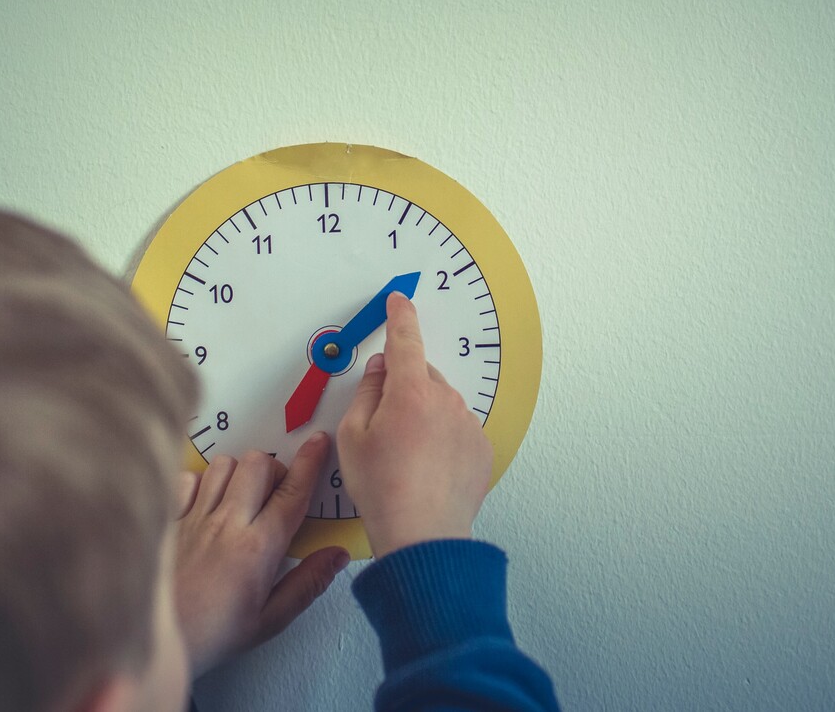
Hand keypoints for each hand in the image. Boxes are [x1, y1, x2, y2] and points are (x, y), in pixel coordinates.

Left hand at [172, 434, 350, 676]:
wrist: (151, 639)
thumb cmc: (212, 635)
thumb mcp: (270, 621)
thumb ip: (307, 584)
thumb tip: (337, 555)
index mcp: (258, 548)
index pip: (292, 492)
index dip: (311, 462)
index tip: (320, 442)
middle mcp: (226, 523)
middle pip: (258, 464)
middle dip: (275, 469)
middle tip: (276, 494)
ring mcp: (193, 517)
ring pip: (224, 464)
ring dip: (239, 473)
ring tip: (241, 498)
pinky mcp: (167, 518)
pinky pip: (188, 478)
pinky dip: (201, 483)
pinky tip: (205, 504)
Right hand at [336, 292, 493, 557]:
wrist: (422, 533)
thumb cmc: (383, 489)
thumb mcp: (352, 437)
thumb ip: (367, 393)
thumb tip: (380, 369)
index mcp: (410, 392)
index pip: (405, 339)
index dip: (401, 316)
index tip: (400, 301)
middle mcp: (445, 400)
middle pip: (421, 376)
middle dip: (404, 389)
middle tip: (384, 427)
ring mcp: (468, 424)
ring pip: (441, 403)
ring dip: (424, 416)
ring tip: (406, 457)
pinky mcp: (482, 448)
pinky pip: (458, 429)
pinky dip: (443, 438)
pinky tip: (427, 466)